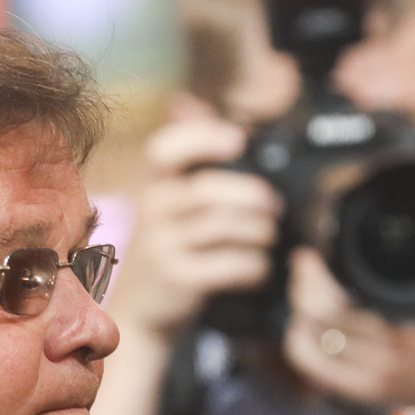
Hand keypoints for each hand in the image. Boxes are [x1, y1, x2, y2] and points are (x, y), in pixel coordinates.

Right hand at [108, 94, 278, 340]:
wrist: (140, 313)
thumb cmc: (167, 249)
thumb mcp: (167, 203)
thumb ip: (183, 158)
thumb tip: (186, 101)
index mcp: (153, 186)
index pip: (164, 150)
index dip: (201, 138)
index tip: (237, 140)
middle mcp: (151, 213)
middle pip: (206, 191)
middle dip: (250, 195)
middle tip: (275, 205)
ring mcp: (162, 248)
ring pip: (222, 227)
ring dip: (258, 231)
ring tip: (270, 237)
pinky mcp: (177, 280)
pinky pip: (227, 265)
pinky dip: (253, 265)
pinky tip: (260, 267)